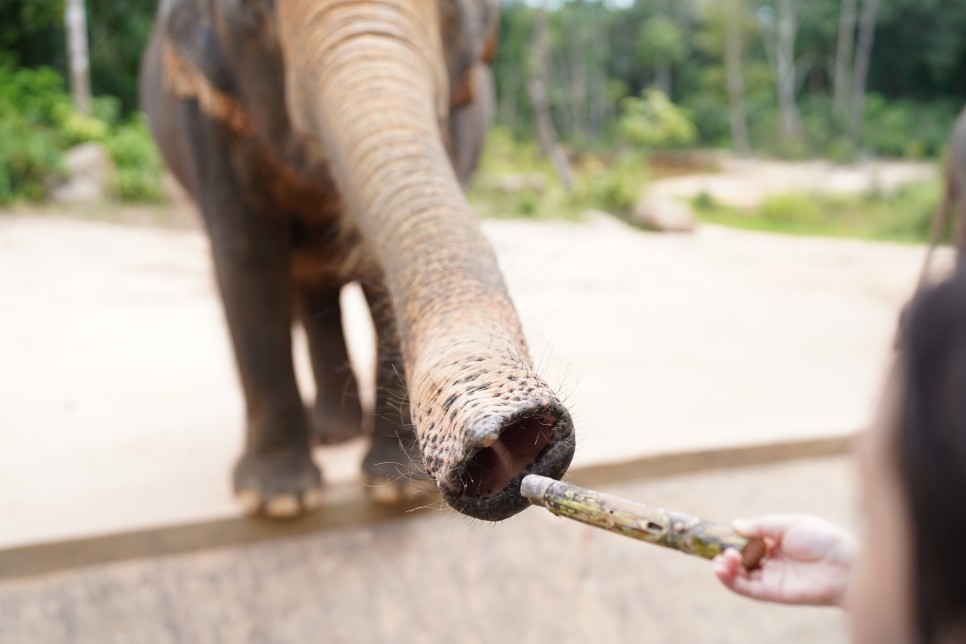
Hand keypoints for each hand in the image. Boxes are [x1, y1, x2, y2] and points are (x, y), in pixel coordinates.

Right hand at [712, 514, 858, 606]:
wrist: (844, 566)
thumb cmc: (823, 540)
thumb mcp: (789, 524)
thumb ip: (761, 526)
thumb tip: (735, 524)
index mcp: (776, 542)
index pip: (746, 542)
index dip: (731, 539)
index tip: (716, 534)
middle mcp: (771, 561)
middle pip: (740, 560)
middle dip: (726, 554)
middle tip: (722, 550)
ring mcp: (771, 577)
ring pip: (740, 575)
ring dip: (725, 567)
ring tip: (722, 559)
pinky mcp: (772, 592)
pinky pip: (746, 589)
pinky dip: (730, 581)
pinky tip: (721, 570)